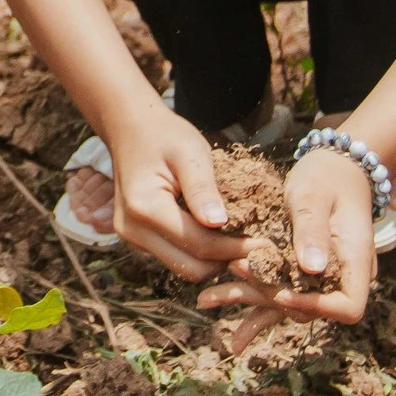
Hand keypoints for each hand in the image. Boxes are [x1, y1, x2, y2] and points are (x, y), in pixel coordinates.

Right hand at [103, 103, 246, 281]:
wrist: (129, 128)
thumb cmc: (164, 134)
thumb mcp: (190, 152)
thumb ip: (203, 188)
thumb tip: (219, 223)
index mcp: (145, 208)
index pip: (199, 244)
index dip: (236, 249)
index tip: (266, 245)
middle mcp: (132, 229)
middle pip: (190, 267)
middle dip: (226, 261)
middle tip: (257, 248)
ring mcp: (131, 237)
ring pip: (182, 267)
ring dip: (213, 260)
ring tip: (240, 241)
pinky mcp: (137, 238)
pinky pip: (174, 257)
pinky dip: (197, 252)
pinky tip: (216, 234)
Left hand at [196, 146, 377, 351]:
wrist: (333, 169)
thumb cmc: (326, 178)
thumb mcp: (315, 197)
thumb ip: (313, 231)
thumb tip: (311, 267)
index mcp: (355, 262)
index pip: (346, 306)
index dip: (315, 306)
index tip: (281, 292)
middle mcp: (340, 278)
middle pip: (308, 308)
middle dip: (265, 298)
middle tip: (227, 279)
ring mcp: (319, 279)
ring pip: (285, 303)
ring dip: (247, 301)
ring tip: (205, 299)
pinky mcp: (299, 274)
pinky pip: (277, 296)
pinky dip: (251, 306)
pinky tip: (223, 320)